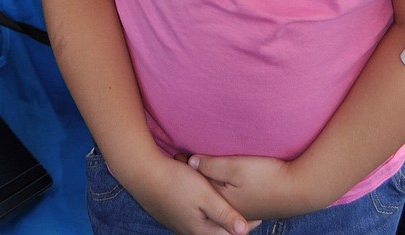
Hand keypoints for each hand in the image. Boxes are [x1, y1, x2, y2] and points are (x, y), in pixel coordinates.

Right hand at [130, 155, 260, 234]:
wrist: (143, 175)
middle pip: (219, 231)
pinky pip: (196, 217)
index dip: (247, 224)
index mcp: (202, 230)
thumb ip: (224, 214)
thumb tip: (244, 231)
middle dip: (233, 219)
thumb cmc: (176, 182)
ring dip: (218, 214)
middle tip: (249, 207)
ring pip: (207, 224)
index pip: (231, 234)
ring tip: (230, 202)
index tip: (261, 213)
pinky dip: (205, 210)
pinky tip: (206, 198)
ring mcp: (181, 225)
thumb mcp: (204, 195)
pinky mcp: (174, 216)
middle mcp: (192, 232)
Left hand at [186, 154, 297, 220]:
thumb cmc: (267, 177)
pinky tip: (220, 186)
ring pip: (217, 196)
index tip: (176, 153)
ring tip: (197, 172)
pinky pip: (229, 200)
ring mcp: (242, 210)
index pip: (198, 182)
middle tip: (181, 160)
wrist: (299, 191)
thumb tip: (189, 162)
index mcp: (222, 201)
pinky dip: (220, 191)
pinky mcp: (253, 207)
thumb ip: (211, 165)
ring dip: (207, 185)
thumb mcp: (236, 167)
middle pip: (206, 191)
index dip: (186, 166)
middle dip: (194, 178)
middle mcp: (230, 209)